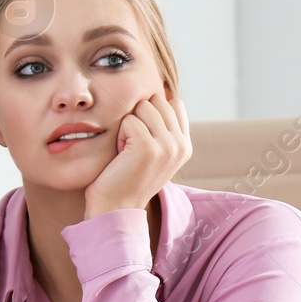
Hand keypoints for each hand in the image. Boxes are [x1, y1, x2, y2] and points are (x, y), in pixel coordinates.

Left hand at [83, 89, 190, 218]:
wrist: (115, 208)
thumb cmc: (125, 176)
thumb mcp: (153, 152)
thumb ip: (162, 127)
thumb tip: (160, 94)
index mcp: (185, 145)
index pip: (174, 103)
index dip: (152, 111)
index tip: (141, 136)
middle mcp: (181, 145)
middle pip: (156, 101)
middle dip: (138, 117)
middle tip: (131, 145)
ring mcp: (167, 146)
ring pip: (143, 107)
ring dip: (127, 125)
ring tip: (126, 150)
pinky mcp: (149, 147)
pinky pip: (129, 121)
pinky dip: (119, 135)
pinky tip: (121, 155)